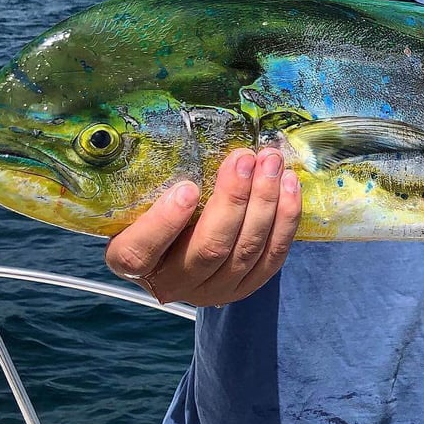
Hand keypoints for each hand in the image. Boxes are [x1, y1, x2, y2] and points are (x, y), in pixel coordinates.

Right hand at [104, 146, 301, 305]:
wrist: (179, 246)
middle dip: (233, 199)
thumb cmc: (156, 207)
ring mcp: (212, 291)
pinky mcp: (245, 288)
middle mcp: (172, 283)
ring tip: (271, 162)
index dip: (164, 223)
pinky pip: (273, 257)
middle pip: (209, 249)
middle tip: (245, 157)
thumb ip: (155, 178)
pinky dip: (285, 219)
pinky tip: (289, 184)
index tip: (187, 188)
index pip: (140, 252)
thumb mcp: (143, 195)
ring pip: (245, 251)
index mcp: (134, 261)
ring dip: (265, 202)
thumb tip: (179, 132)